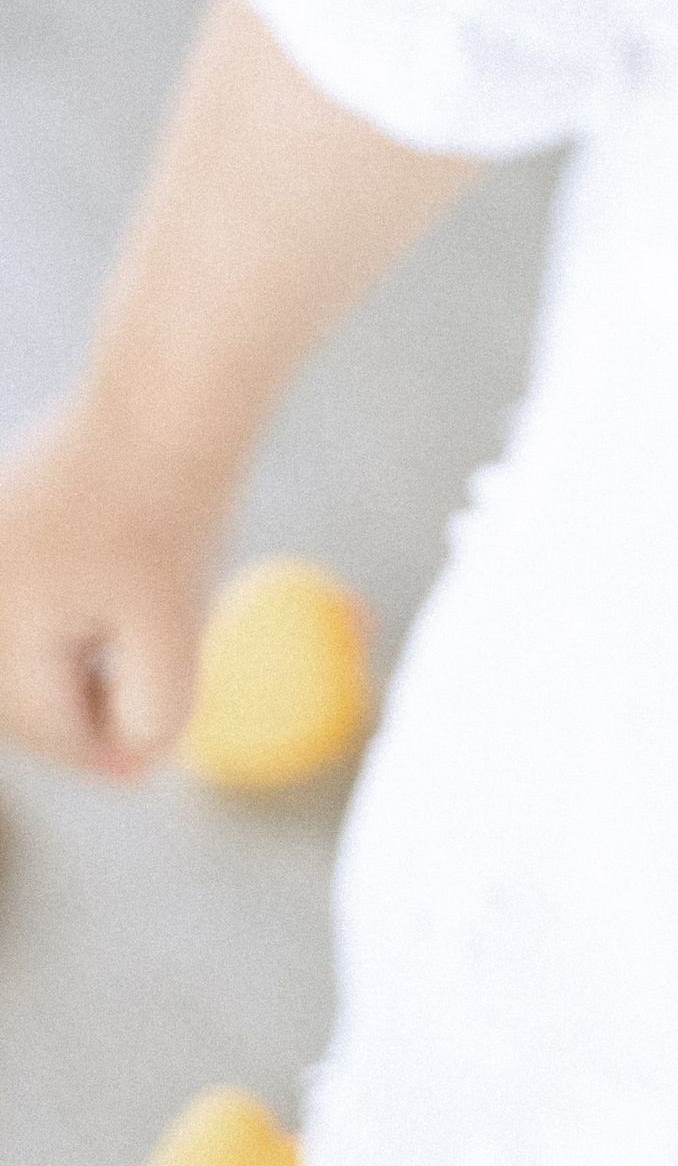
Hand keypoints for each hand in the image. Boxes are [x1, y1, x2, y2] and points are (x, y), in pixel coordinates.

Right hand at [0, 402, 219, 774]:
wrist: (168, 399)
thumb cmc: (169, 515)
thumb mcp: (172, 631)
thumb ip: (152, 713)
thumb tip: (134, 761)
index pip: (49, 728)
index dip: (106, 754)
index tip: (150, 766)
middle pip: (29, 690)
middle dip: (84, 708)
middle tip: (144, 724)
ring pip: (32, 643)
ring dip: (81, 659)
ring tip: (140, 629)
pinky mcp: (3, 515)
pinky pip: (36, 594)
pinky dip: (77, 607)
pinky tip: (123, 579)